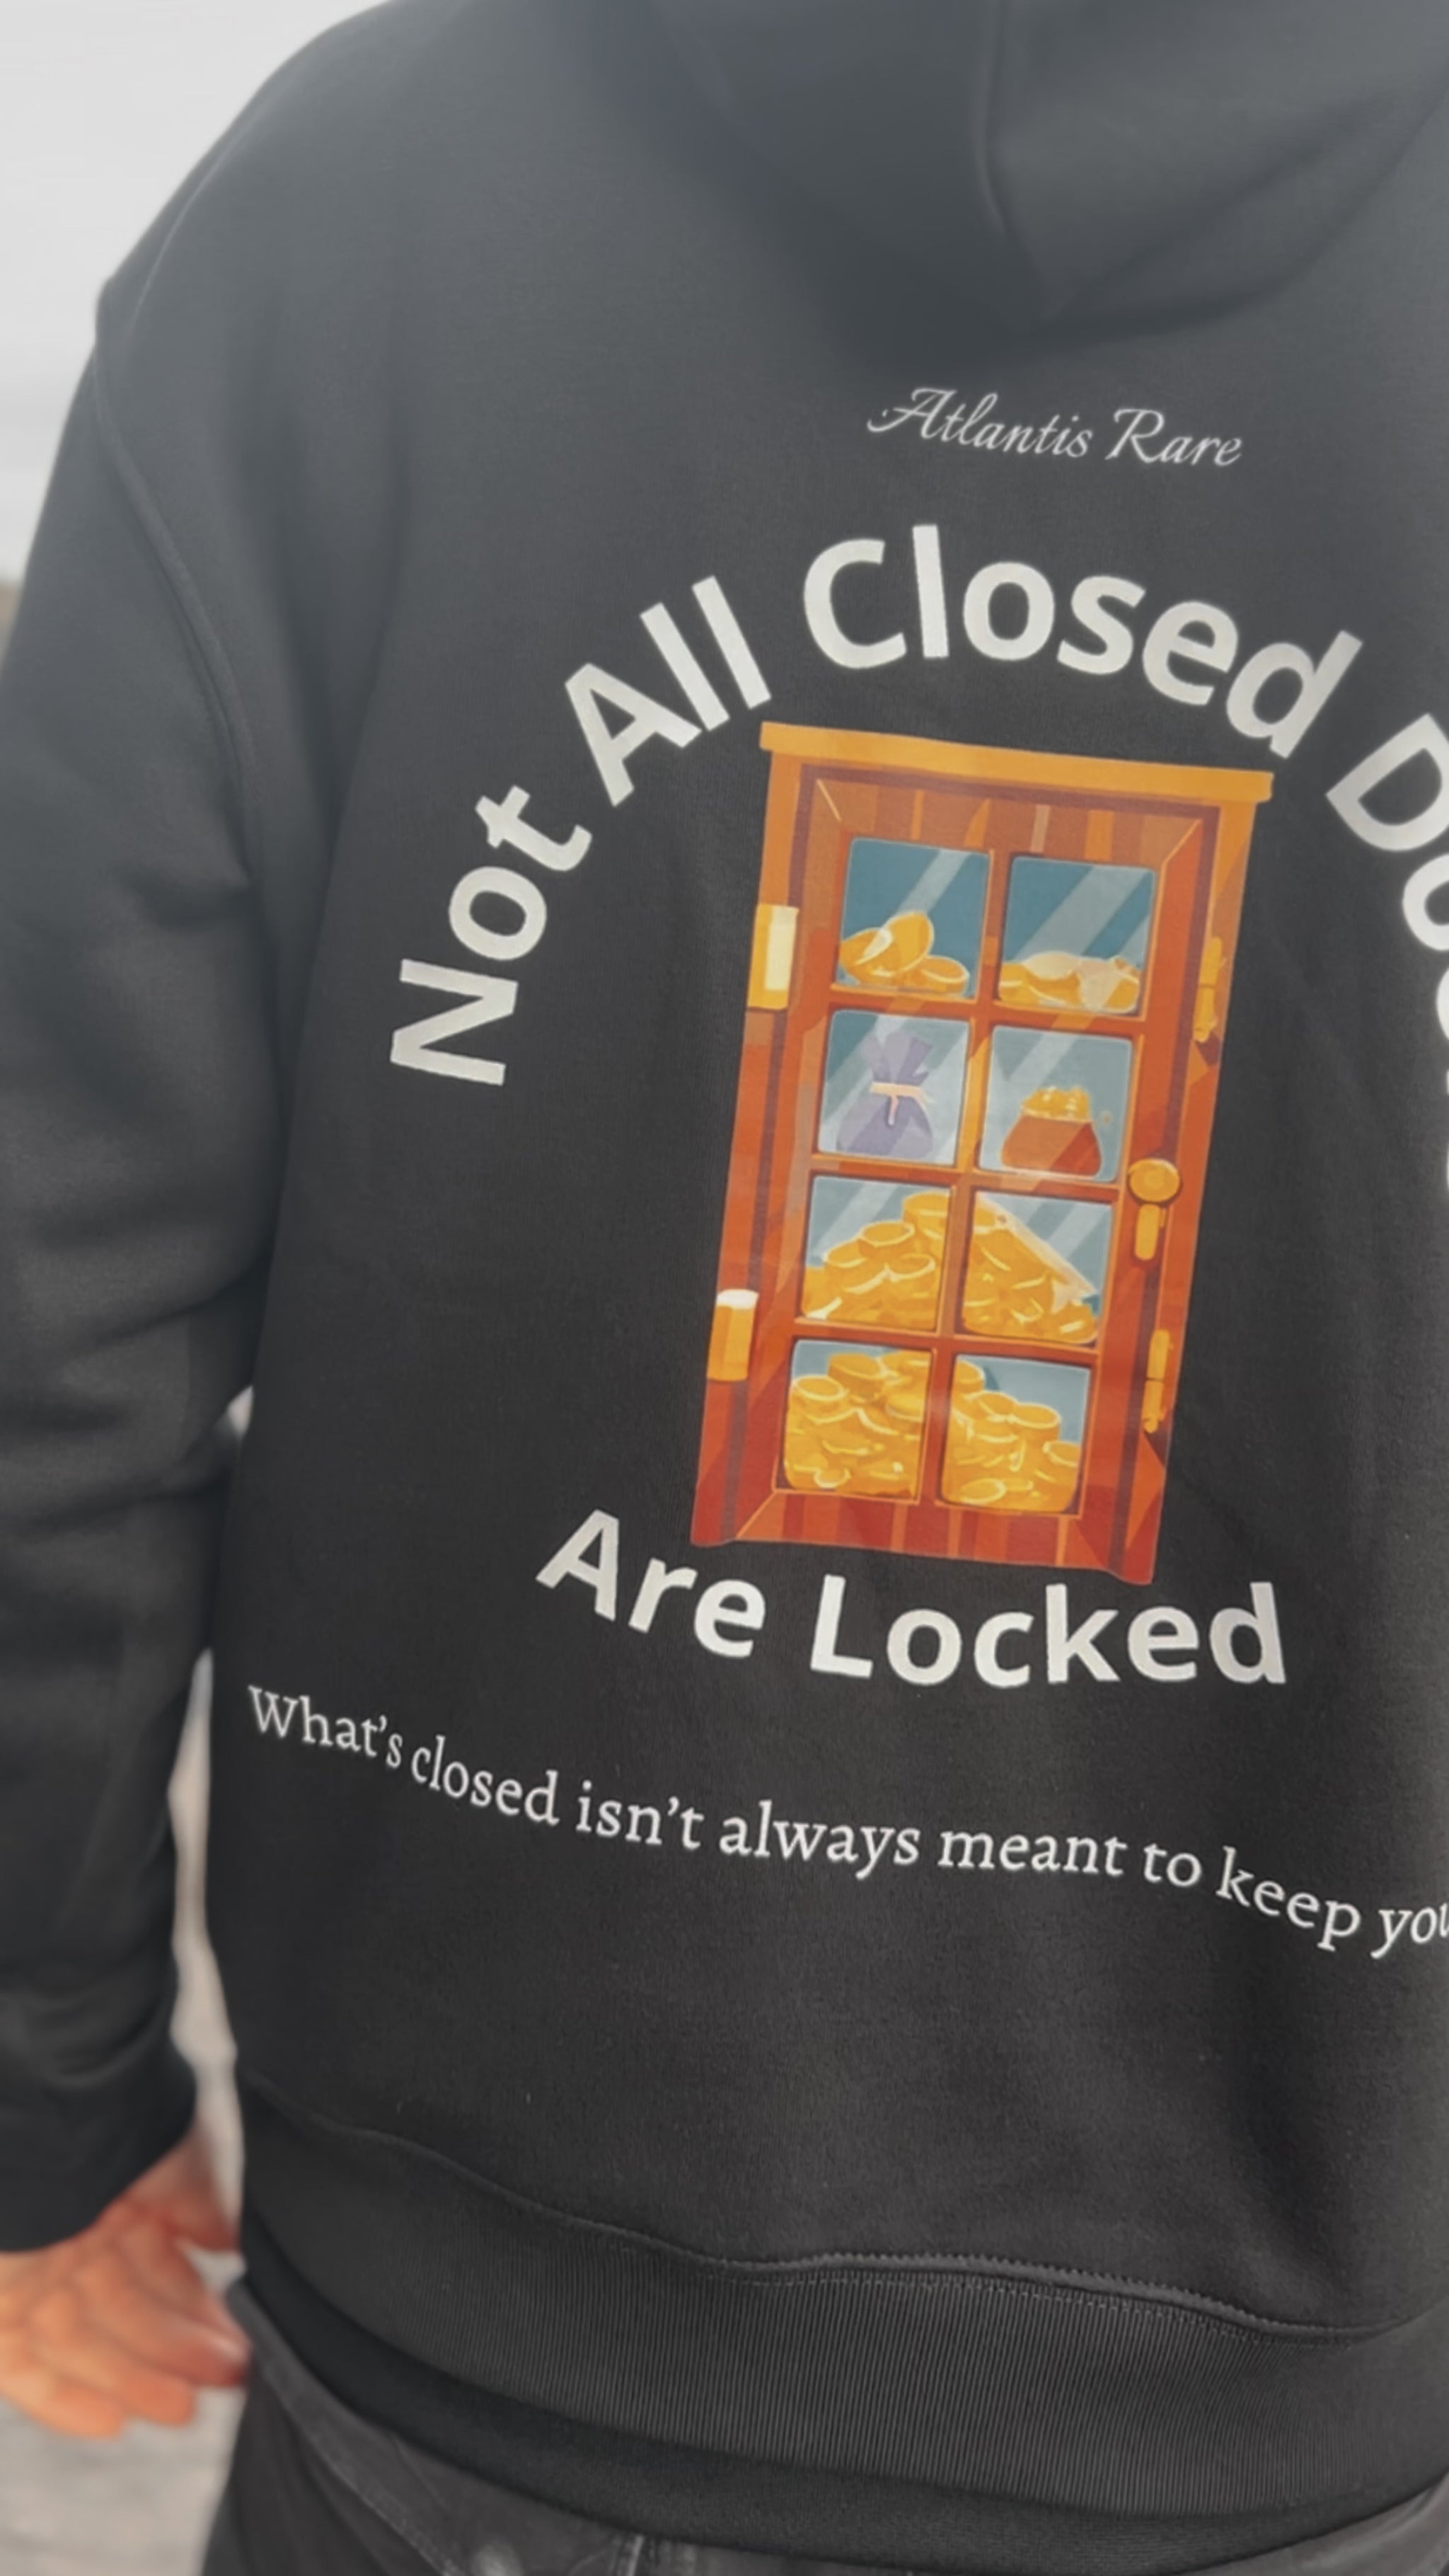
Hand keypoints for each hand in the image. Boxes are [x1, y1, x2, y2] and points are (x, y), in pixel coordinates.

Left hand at [0, 2122, 249, 2437]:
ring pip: (82, 2347)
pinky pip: (21, 2366)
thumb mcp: (185, 2162)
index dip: (201, 2314)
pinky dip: (61, 2400)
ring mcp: (34, 2271)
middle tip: (230, 2379)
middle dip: (179, 2352)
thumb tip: (233, 2247)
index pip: (162, 2274)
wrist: (57, 2101)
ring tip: (186, 2409)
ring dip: (135, 2381)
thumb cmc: (126, 2119)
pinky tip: (112, 2422)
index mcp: (121, 2200)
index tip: (241, 2346)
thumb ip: (206, 2209)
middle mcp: (77, 2238)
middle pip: (127, 2315)